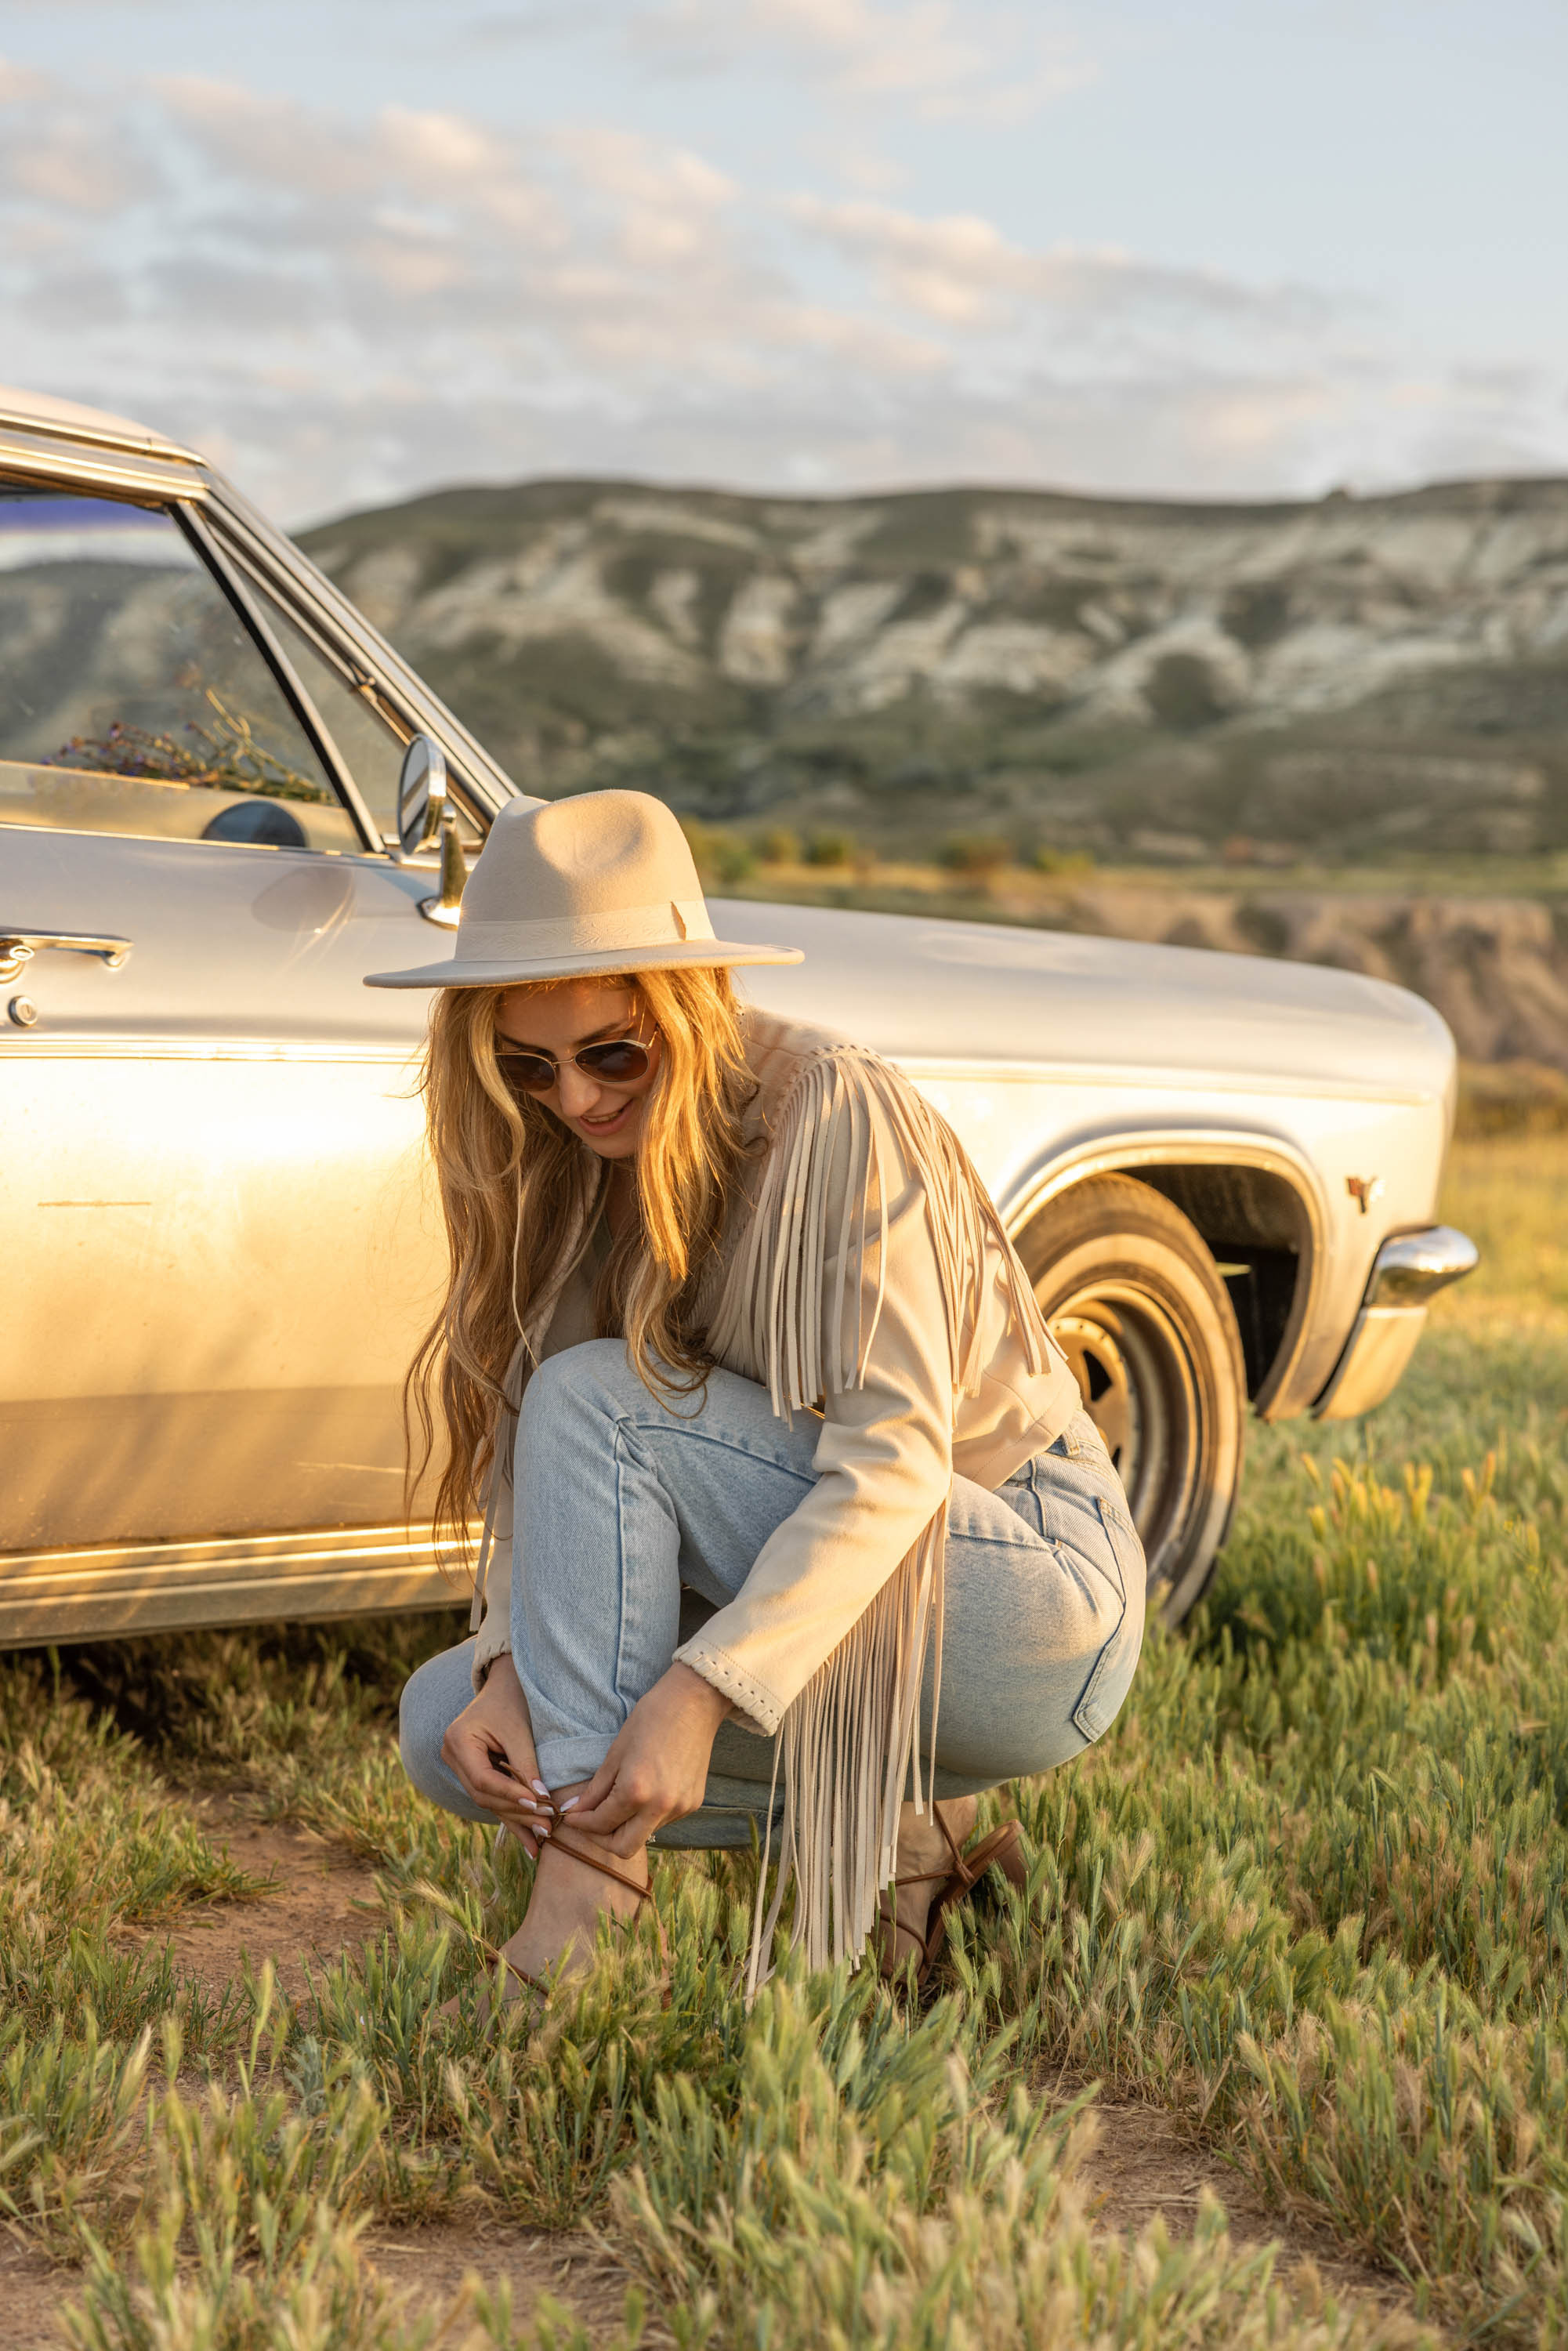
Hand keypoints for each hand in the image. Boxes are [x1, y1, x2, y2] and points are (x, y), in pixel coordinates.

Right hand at [440, 1655, 550, 1857]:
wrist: (503, 1685)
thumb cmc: (512, 1701)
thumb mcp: (520, 1730)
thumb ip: (527, 1765)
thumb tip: (541, 1801)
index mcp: (458, 1740)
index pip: (483, 1779)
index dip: (510, 1795)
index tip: (538, 1805)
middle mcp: (452, 1756)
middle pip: (484, 1795)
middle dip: (516, 1812)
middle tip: (546, 1827)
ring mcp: (459, 1767)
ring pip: (488, 1801)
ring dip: (516, 1820)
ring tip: (541, 1838)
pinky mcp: (472, 1773)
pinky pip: (492, 1798)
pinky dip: (512, 1815)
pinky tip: (528, 1839)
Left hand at [566, 1664, 730, 1856]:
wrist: (695, 1702)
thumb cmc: (651, 1718)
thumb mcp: (616, 1752)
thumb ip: (596, 1789)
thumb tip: (576, 1811)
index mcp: (636, 1792)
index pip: (601, 1824)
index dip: (581, 1823)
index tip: (572, 1817)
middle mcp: (660, 1807)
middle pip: (624, 1848)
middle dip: (602, 1839)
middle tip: (591, 1822)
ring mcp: (680, 1808)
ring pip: (645, 1834)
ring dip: (627, 1826)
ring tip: (618, 1801)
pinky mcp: (693, 1803)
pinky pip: (663, 1820)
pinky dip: (648, 1814)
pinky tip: (645, 1791)